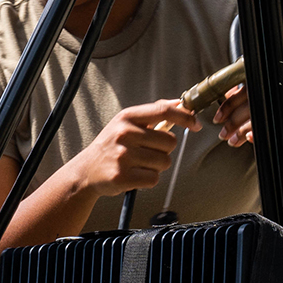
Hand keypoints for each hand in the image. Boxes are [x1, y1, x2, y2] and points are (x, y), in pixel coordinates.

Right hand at [68, 99, 201, 197]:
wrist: (86, 170)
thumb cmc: (112, 144)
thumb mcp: (126, 123)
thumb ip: (153, 112)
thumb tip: (180, 103)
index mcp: (127, 117)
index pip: (163, 111)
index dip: (184, 116)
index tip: (195, 124)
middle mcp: (124, 134)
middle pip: (170, 142)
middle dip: (164, 149)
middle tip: (147, 152)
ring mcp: (122, 156)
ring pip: (164, 162)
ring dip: (157, 166)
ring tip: (138, 164)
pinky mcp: (122, 177)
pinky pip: (154, 178)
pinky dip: (149, 179)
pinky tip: (134, 175)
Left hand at [212, 85, 282, 171]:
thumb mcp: (271, 118)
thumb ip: (252, 106)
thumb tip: (228, 93)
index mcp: (282, 95)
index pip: (252, 91)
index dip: (231, 103)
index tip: (218, 118)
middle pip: (258, 104)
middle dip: (234, 119)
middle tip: (223, 133)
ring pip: (268, 118)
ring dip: (244, 129)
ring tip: (233, 141)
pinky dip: (264, 136)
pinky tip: (251, 138)